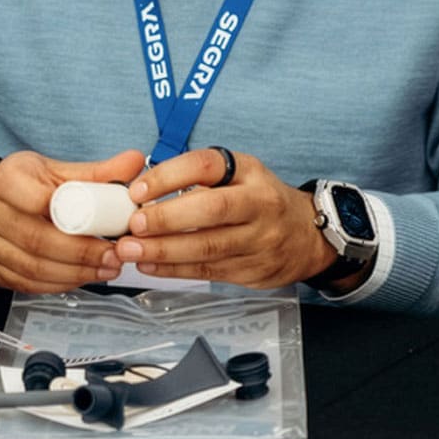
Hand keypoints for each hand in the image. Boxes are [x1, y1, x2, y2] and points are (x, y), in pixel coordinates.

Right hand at [0, 148, 144, 291]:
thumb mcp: (54, 169)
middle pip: (37, 239)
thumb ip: (96, 171)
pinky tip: (81, 277)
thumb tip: (135, 163)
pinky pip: (27, 284)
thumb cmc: (21, 184)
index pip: (37, 199)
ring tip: (105, 269)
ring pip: (32, 267)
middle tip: (113, 256)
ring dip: (74, 273)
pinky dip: (59, 284)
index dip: (73, 216)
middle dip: (81, 253)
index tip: (105, 225)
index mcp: (6, 179)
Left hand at [107, 147, 336, 288]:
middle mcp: (259, 203)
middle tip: (133, 225)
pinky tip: (148, 266)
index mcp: (249, 172)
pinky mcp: (253, 271)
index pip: (207, 166)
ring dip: (163, 250)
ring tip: (130, 250)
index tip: (137, 190)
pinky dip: (174, 270)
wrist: (308, 236)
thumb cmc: (259, 199)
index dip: (169, 176)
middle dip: (166, 218)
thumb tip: (141, 191)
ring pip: (208, 247)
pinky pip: (208, 272)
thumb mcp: (239, 174)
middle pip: (212, 210)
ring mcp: (259, 240)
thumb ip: (198, 179)